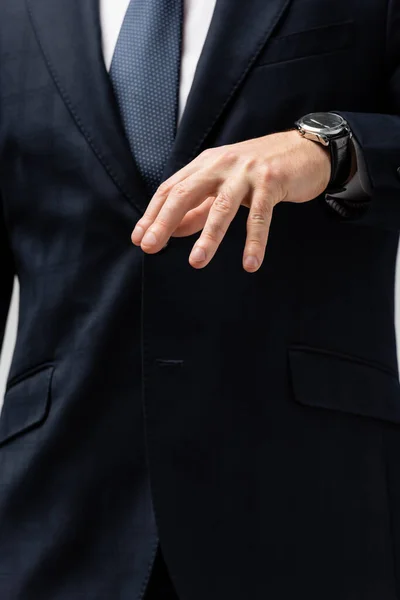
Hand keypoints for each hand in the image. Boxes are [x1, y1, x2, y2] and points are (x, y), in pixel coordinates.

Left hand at [131, 130, 330, 272]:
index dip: (153, 214)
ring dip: (208, 237)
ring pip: (221, 207)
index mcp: (205, 164)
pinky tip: (250, 263)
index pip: (171, 189)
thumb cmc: (260, 170)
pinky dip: (255, 241)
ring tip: (197, 262)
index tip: (139, 238)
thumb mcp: (224, 186)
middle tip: (150, 246)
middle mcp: (221, 164)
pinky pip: (260, 216)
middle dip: (164, 221)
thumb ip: (199, 208)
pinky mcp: (271, 182)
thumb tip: (172, 230)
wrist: (305, 149)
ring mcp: (246, 172)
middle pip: (185, 193)